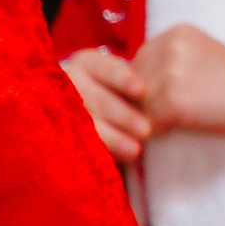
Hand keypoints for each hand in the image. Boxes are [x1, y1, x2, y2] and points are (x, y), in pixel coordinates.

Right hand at [62, 47, 149, 161]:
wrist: (81, 108)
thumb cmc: (117, 94)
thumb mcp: (123, 83)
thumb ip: (139, 87)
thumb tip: (169, 96)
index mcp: (89, 64)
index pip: (106, 69)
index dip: (123, 79)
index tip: (141, 91)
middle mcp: (70, 83)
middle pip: (97, 99)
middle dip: (122, 115)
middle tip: (146, 130)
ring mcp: (60, 107)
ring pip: (85, 123)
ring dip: (110, 137)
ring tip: (135, 150)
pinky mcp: (55, 132)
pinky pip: (75, 142)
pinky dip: (95, 151)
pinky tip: (109, 161)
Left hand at [131, 24, 224, 134]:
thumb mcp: (201, 54)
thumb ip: (169, 59)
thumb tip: (133, 85)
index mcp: (175, 32)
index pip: (139, 61)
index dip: (147, 83)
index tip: (165, 96)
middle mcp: (169, 47)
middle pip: (135, 81)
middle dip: (145, 100)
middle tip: (165, 113)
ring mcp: (169, 72)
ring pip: (139, 102)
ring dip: (150, 117)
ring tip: (171, 122)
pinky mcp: (172, 99)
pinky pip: (149, 120)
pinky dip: (159, 129)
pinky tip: (174, 129)